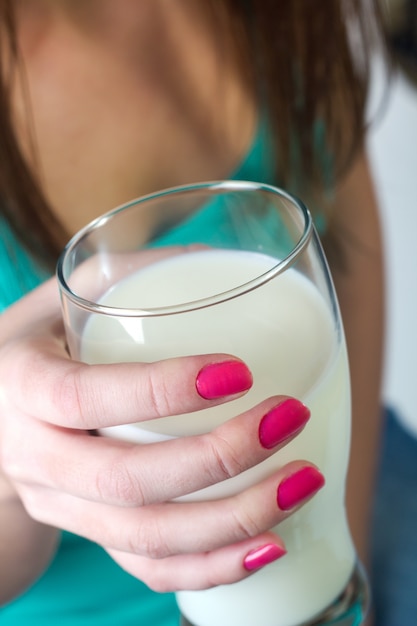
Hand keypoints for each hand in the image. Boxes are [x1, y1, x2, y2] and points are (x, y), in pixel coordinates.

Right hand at [0, 278, 322, 591]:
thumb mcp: (58, 301)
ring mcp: (64, 506)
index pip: (83, 396)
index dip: (159, 390)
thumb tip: (210, 254)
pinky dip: (213, 566)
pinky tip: (269, 545)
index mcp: (21, 385)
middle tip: (287, 418)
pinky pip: (149, 568)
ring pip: (145, 537)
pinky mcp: (92, 533)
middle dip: (218, 458)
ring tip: (301, 483)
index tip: (239, 371)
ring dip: (232, 519)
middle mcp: (35, 456)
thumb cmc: (37, 349)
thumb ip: (123, 274)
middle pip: (125, 481)